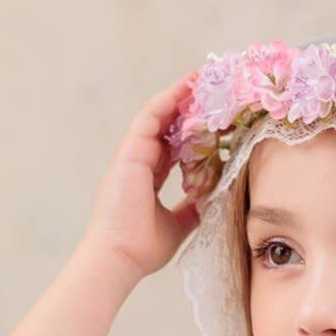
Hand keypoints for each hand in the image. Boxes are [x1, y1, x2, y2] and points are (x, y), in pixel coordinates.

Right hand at [80, 72, 200, 281]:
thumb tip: (212, 200)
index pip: (173, 147)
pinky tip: (187, 86)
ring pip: (158, 115)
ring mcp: (132, 154)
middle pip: (166, 126)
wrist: (120, 256)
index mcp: (147, 179)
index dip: (192, 132)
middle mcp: (138, 162)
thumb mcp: (179, 225)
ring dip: (179, 95)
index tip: (214, 120)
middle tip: (212, 89)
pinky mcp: (129, 150)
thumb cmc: (144, 247)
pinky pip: (150, 116)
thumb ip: (192, 209)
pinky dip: (168, 99)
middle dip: (187, 106)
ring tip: (202, 78)